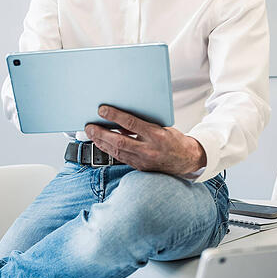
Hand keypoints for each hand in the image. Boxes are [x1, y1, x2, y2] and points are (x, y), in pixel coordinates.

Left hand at [84, 104, 206, 174]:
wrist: (187, 160)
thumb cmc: (174, 140)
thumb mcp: (162, 126)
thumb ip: (143, 123)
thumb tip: (121, 118)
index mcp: (157, 135)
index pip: (131, 124)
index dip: (115, 116)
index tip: (102, 110)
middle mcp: (149, 150)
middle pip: (119, 141)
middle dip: (101, 133)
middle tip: (89, 126)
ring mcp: (143, 161)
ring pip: (117, 151)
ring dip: (101, 142)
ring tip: (91, 133)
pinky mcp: (139, 167)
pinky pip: (120, 158)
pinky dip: (108, 149)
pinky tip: (101, 143)